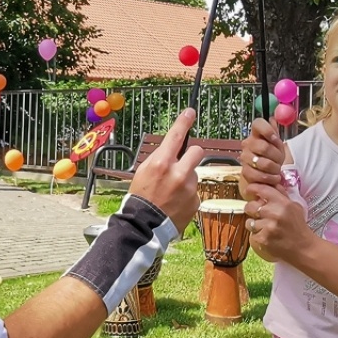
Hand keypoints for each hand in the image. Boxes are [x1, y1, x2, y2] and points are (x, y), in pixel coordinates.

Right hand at [128, 108, 203, 227]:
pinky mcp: (195, 201)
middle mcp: (179, 173)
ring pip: (194, 174)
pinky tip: (175, 203)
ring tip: (171, 193)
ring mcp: (189, 188)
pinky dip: (187, 195)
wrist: (144, 225)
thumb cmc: (140, 197)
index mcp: (162, 163)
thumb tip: (173, 149)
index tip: (190, 112)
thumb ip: (160, 158)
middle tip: (182, 163)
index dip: (184, 121)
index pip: (176, 136)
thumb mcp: (143, 171)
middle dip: (191, 154)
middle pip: (197, 151)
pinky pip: (194, 191)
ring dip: (186, 179)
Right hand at [239, 118, 287, 199]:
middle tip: (280, 161)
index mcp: (256, 133)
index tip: (275, 139)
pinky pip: (258, 175)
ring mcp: (245, 157)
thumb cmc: (272, 156)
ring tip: (277, 170)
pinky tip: (274, 177)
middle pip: (263, 146)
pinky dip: (269, 178)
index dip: (268, 130)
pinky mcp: (245, 172)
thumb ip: (275, 132)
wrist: (266, 172)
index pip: (258, 124)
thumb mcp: (277, 143)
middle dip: (276, 156)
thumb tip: (273, 120)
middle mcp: (248, 143)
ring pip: (263, 163)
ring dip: (274, 168)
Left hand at [244, 182, 305, 263]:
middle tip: (259, 214)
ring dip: (255, 225)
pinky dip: (258, 236)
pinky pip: (252, 234)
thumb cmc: (298, 226)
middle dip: (251, 210)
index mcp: (283, 203)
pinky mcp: (263, 239)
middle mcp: (275, 213)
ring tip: (265, 228)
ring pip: (249, 222)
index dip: (252, 189)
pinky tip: (267, 236)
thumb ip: (281, 195)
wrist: (303, 248)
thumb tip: (270, 183)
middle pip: (250, 206)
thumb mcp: (294, 206)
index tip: (249, 191)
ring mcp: (268, 227)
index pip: (261, 189)